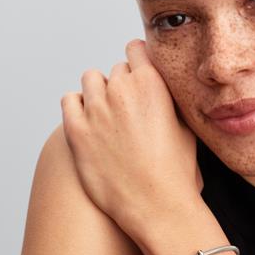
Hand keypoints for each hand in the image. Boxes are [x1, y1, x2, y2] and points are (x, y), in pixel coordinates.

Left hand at [60, 39, 203, 243]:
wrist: (156, 205)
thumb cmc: (175, 171)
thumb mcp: (185, 127)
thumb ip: (170, 100)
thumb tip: (160, 90)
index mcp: (151, 83)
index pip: (136, 49)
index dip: (138, 60)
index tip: (138, 72)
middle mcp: (121, 90)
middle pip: (116, 69)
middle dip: (122, 83)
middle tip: (129, 107)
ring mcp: (96, 109)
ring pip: (91, 79)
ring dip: (99, 90)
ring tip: (108, 112)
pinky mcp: (76, 130)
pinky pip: (69, 100)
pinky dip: (77, 105)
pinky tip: (89, 120)